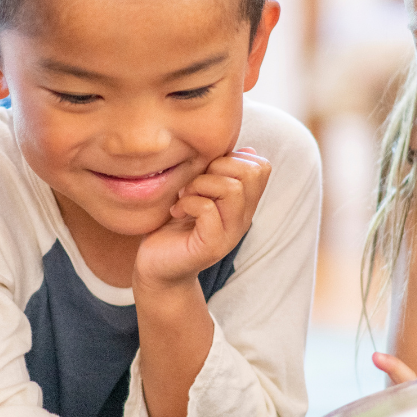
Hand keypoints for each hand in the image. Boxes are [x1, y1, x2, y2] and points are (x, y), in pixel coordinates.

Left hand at [134, 147, 270, 287]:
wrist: (156, 266)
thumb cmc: (172, 225)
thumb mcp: (197, 190)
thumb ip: (218, 172)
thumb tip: (248, 150)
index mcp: (242, 203)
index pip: (261, 166)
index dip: (232, 158)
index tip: (206, 172)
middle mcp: (242, 218)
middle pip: (251, 173)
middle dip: (216, 167)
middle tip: (193, 185)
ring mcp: (230, 234)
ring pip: (232, 189)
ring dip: (200, 185)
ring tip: (184, 197)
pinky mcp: (212, 247)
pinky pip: (208, 209)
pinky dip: (188, 203)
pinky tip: (176, 211)